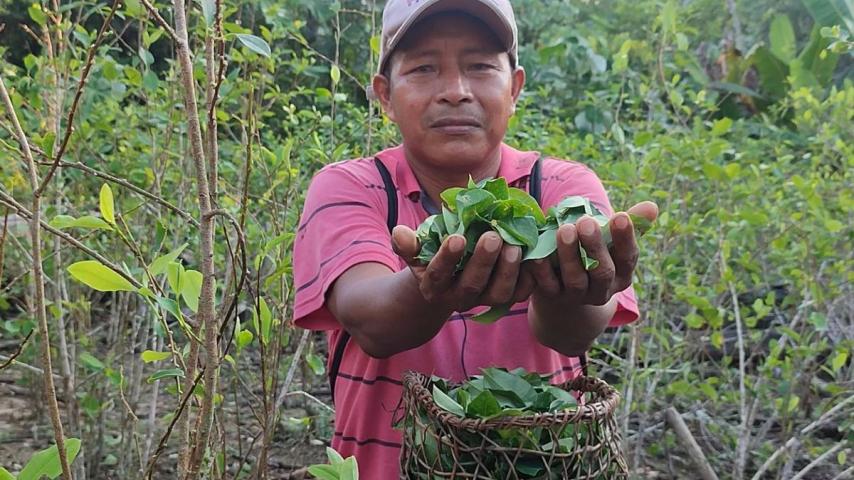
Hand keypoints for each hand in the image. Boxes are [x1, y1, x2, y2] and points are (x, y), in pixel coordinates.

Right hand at [391, 226, 533, 311]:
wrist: (447, 284)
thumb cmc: (431, 257)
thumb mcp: (416, 251)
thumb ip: (408, 244)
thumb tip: (398, 233)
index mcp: (433, 286)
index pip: (439, 274)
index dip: (447, 258)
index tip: (457, 238)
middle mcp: (459, 298)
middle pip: (472, 286)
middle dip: (483, 261)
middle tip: (492, 236)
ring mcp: (483, 300)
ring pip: (498, 294)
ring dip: (508, 271)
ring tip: (514, 246)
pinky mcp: (504, 299)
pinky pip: (519, 295)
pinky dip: (528, 278)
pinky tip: (532, 256)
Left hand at [525, 201, 658, 305]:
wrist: (565, 289)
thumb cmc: (594, 255)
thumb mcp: (610, 242)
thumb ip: (629, 224)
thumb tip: (652, 206)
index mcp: (622, 274)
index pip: (628, 258)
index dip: (625, 238)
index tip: (620, 215)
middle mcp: (603, 289)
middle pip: (602, 272)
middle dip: (595, 246)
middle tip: (585, 221)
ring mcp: (577, 296)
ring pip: (576, 280)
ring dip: (570, 255)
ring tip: (564, 229)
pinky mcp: (553, 298)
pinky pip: (548, 286)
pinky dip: (543, 270)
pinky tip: (538, 254)